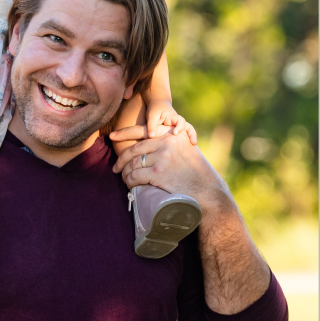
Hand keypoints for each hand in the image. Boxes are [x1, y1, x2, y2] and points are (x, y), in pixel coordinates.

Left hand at [112, 130, 230, 212]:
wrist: (208, 190)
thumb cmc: (195, 172)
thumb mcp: (183, 149)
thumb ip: (167, 143)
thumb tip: (144, 144)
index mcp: (170, 134)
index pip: (141, 131)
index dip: (124, 133)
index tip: (112, 136)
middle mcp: (165, 141)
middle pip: (134, 149)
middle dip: (121, 160)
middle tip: (115, 168)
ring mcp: (162, 157)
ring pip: (133, 164)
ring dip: (126, 173)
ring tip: (124, 179)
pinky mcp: (158, 172)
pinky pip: (135, 176)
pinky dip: (129, 182)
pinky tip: (130, 185)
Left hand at [146, 99, 196, 144]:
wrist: (158, 105)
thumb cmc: (155, 109)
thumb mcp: (152, 115)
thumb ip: (151, 125)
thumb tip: (151, 136)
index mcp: (173, 117)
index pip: (180, 121)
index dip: (179, 127)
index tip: (175, 133)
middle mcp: (178, 122)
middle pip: (188, 127)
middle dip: (192, 134)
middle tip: (193, 143)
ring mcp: (178, 127)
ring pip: (188, 132)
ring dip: (191, 139)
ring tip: (193, 147)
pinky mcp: (176, 132)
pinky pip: (183, 137)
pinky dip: (185, 142)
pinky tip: (184, 151)